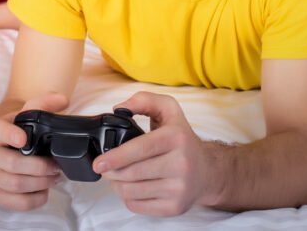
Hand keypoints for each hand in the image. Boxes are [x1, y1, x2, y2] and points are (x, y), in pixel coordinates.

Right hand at [0, 93, 67, 210]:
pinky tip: (44, 190)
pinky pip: (16, 202)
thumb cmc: (17, 130)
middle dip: (40, 167)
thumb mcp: (27, 114)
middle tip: (57, 166)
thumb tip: (63, 100)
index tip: (24, 140)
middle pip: (12, 164)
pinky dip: (35, 199)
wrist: (2, 147)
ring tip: (55, 177)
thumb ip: (44, 103)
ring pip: (16, 185)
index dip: (11, 136)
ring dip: (40, 183)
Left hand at [94, 92, 216, 216]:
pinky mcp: (175, 207)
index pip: (141, 149)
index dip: (116, 157)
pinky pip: (137, 206)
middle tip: (106, 167)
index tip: (99, 162)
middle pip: (132, 173)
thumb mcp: (168, 109)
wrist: (208, 171)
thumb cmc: (182, 139)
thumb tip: (119, 108)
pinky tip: (132, 187)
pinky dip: (127, 197)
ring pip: (132, 192)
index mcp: (176, 137)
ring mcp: (179, 188)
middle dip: (111, 171)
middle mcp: (181, 164)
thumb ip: (143, 100)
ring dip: (117, 184)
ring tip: (119, 175)